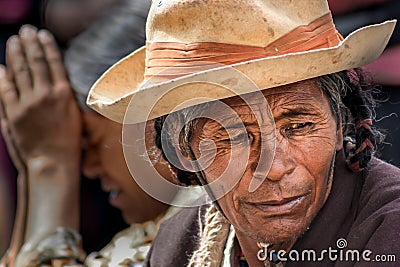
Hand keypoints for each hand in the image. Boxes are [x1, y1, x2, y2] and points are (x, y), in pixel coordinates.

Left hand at [0, 25, 81, 164]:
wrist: (54, 162)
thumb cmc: (70, 142)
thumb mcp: (77, 116)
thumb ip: (68, 97)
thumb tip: (60, 81)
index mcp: (64, 94)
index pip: (54, 62)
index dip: (47, 46)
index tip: (42, 34)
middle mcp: (46, 94)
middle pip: (35, 62)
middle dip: (30, 43)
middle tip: (26, 30)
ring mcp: (28, 103)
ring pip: (19, 71)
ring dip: (15, 53)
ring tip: (14, 41)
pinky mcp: (14, 113)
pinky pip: (6, 90)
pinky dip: (3, 77)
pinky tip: (1, 67)